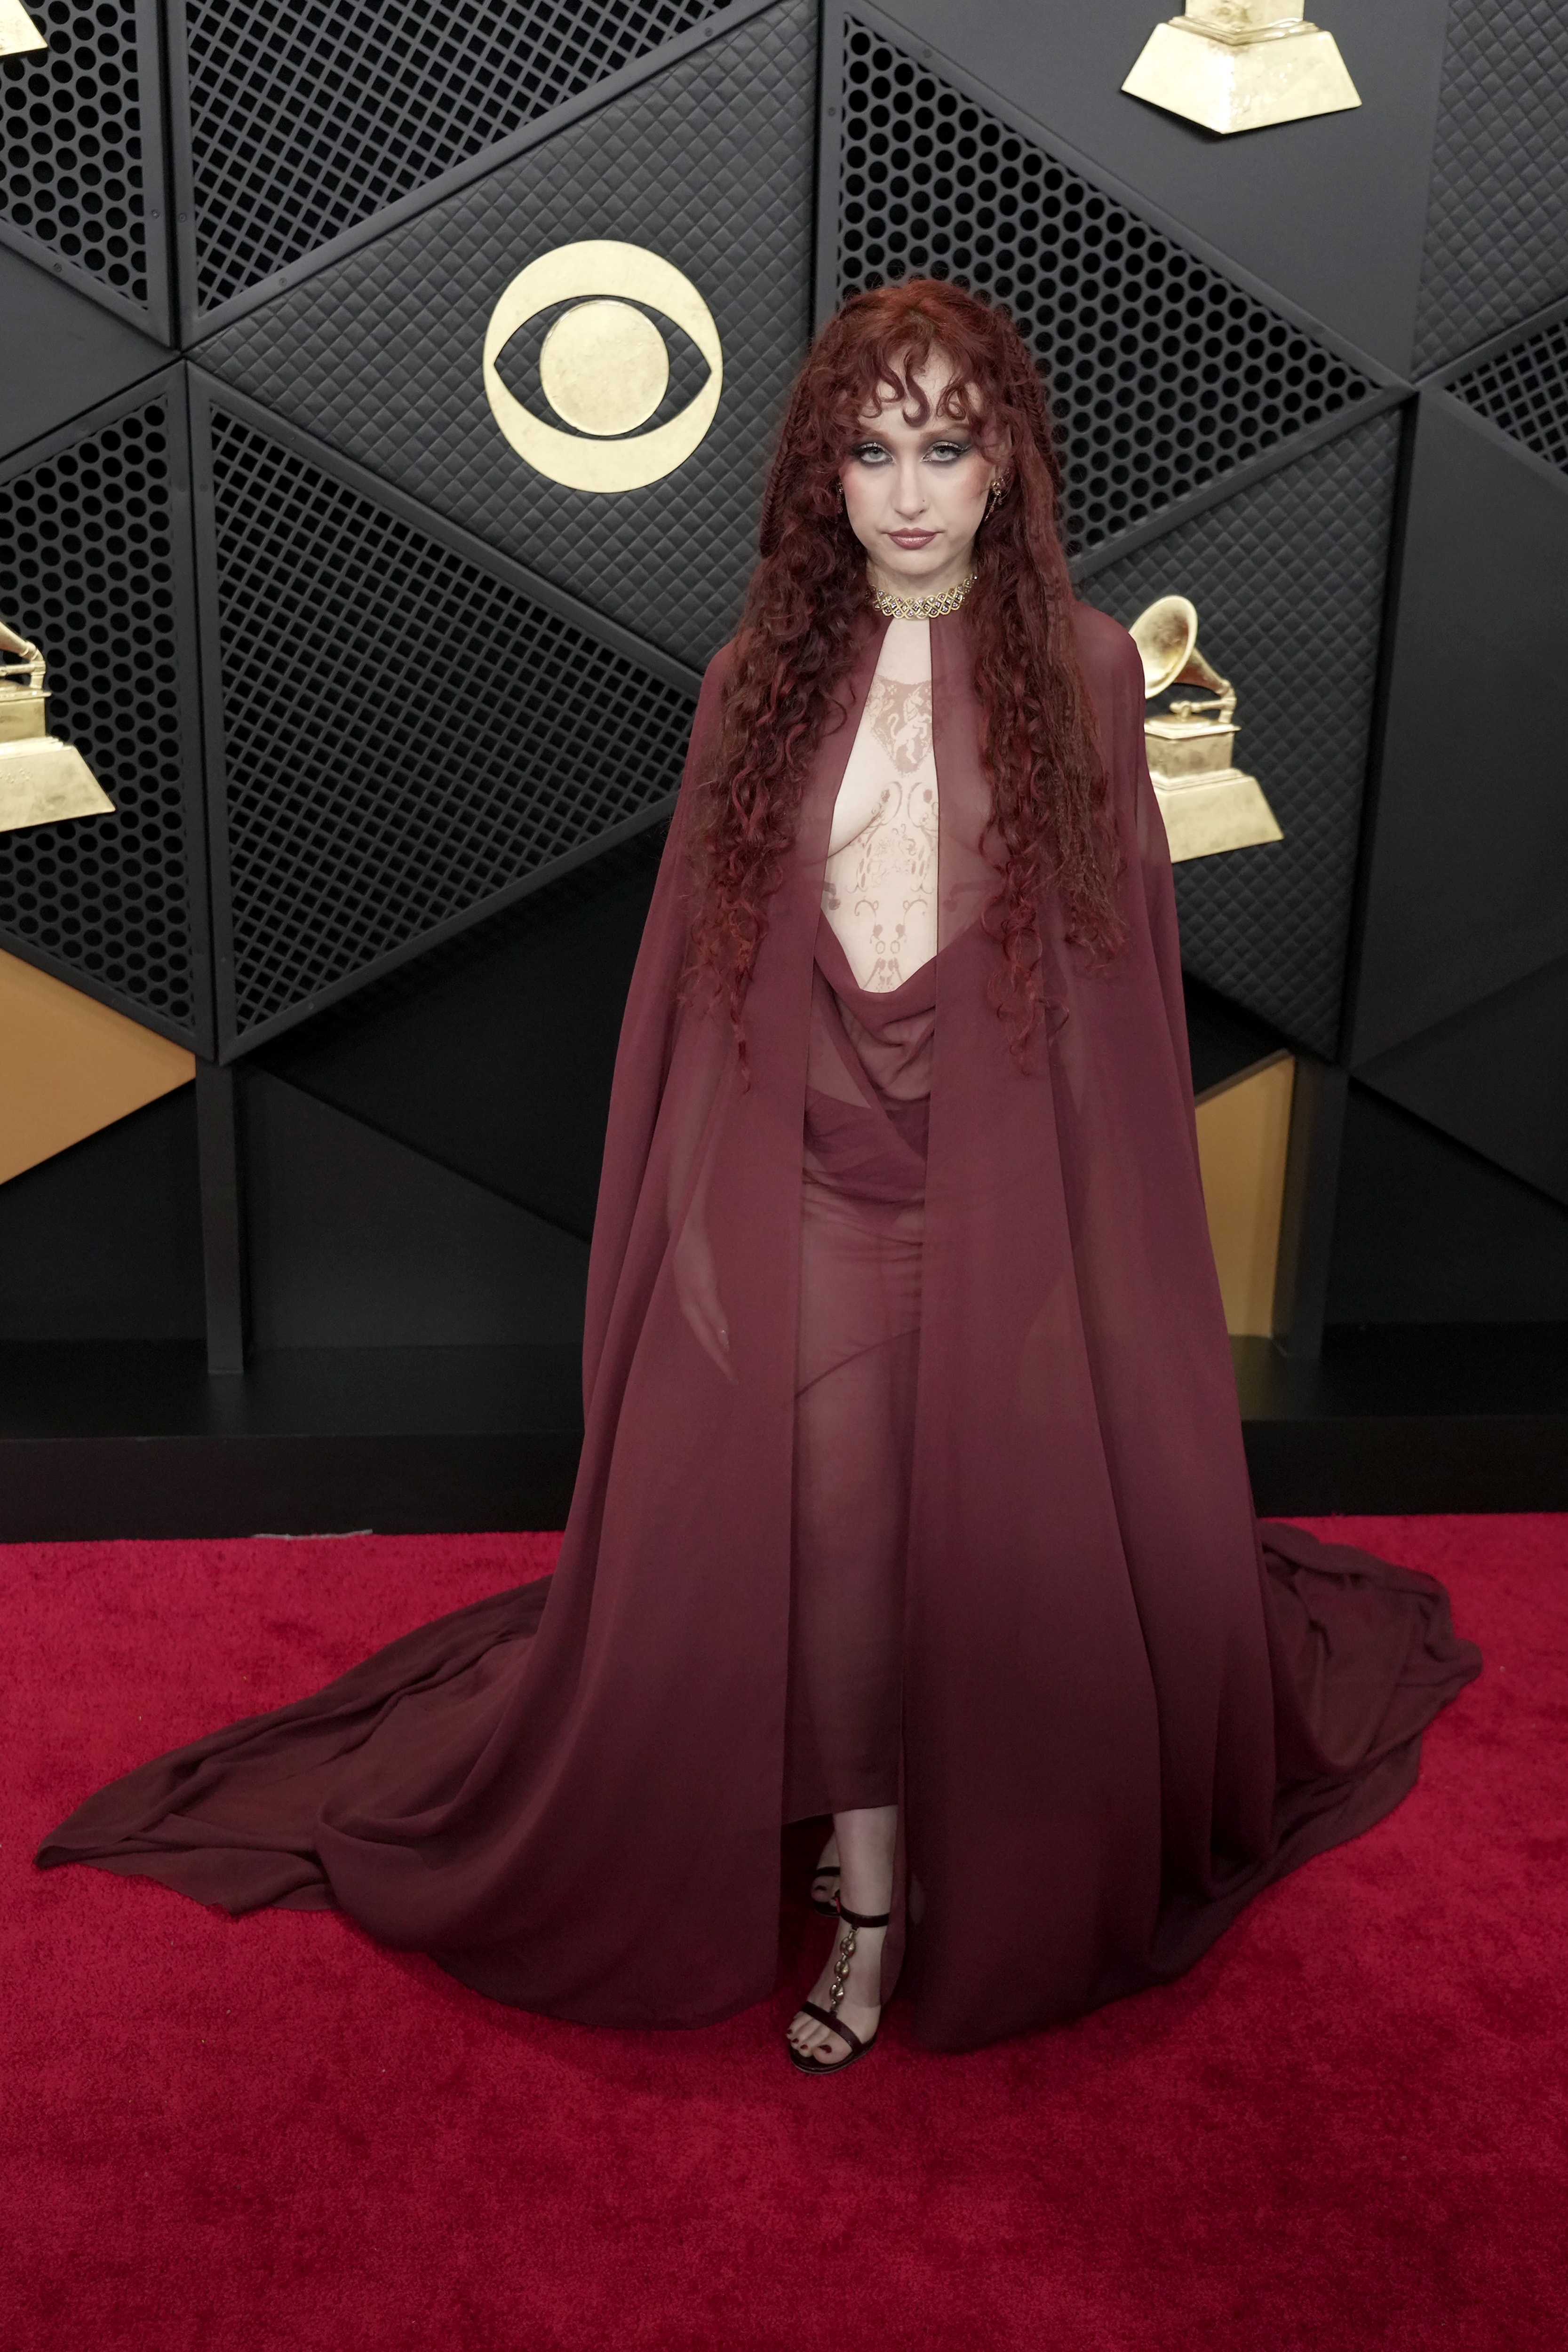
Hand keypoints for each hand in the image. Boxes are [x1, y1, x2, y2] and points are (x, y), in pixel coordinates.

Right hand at [671, 1220, 736, 1382]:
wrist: (686, 1228)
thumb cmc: (695, 1257)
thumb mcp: (705, 1287)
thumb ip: (714, 1313)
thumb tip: (725, 1341)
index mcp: (691, 1311)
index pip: (709, 1344)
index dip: (722, 1361)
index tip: (736, 1379)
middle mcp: (692, 1307)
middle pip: (707, 1339)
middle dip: (720, 1357)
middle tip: (736, 1373)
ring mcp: (695, 1296)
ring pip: (709, 1327)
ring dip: (720, 1342)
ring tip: (734, 1355)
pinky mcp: (702, 1286)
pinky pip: (713, 1314)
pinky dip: (721, 1325)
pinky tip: (729, 1325)